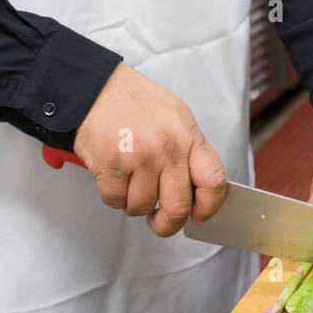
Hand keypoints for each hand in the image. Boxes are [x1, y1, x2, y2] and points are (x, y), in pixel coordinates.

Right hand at [73, 62, 226, 236]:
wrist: (98, 88)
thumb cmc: (138, 103)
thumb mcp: (177, 118)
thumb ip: (189, 152)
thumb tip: (197, 192)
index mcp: (188, 136)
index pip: (213, 181)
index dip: (209, 207)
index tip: (199, 216)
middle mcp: (167, 149)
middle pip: (178, 207)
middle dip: (167, 224)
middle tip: (159, 221)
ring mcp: (139, 158)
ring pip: (142, 207)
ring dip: (135, 204)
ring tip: (131, 183)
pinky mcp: (111, 165)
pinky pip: (115, 201)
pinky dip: (113, 196)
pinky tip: (114, 177)